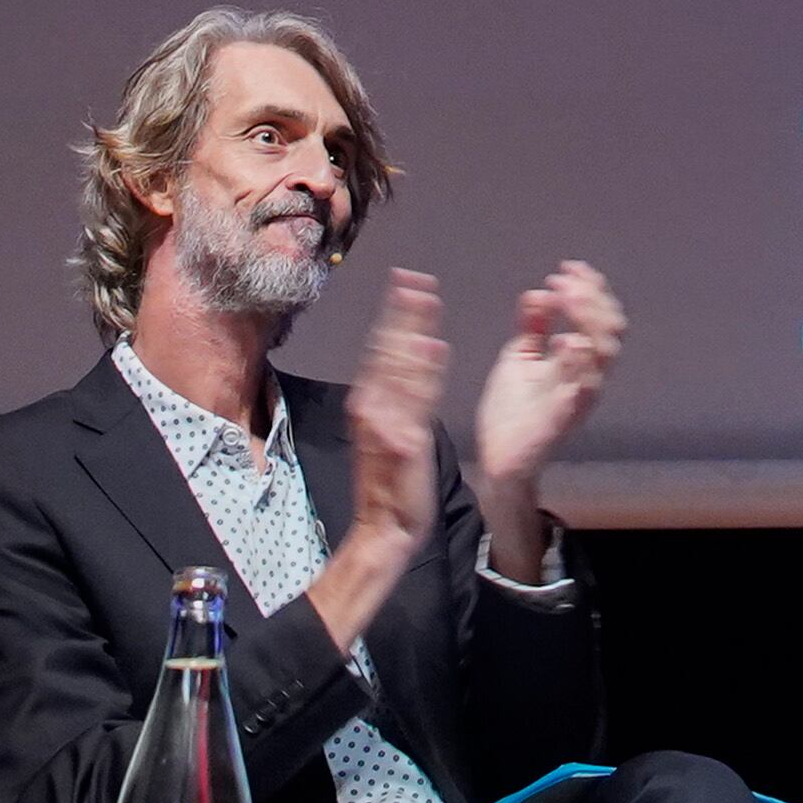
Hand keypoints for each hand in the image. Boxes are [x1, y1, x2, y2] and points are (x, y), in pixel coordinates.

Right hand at [346, 267, 453, 542]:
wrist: (385, 526)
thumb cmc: (392, 480)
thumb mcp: (395, 429)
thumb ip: (407, 391)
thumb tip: (423, 346)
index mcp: (369, 403)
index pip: (383, 349)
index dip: (396, 314)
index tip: (407, 282)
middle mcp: (372, 407)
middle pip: (387, 350)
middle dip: (402, 312)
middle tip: (414, 277)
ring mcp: (386, 424)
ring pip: (400, 368)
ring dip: (410, 330)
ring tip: (424, 297)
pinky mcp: (405, 441)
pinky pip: (416, 401)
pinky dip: (423, 373)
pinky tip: (433, 348)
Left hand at [471, 260, 621, 562]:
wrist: (499, 457)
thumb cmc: (513, 411)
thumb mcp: (519, 358)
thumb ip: (532, 327)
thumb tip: (539, 292)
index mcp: (579, 359)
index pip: (600, 316)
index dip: (590, 288)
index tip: (567, 268)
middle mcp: (588, 373)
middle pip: (611, 327)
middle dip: (592, 297)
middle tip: (564, 280)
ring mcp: (581, 394)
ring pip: (606, 351)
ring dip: (589, 318)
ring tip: (566, 298)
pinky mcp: (567, 415)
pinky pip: (586, 387)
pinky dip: (580, 361)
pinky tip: (563, 341)